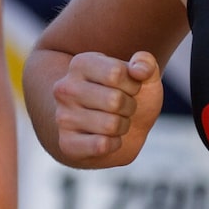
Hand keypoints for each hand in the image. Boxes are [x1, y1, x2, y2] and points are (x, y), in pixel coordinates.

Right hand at [53, 51, 159, 166]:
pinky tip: (106, 139)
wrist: (113, 133)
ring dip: (122, 126)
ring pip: (111, 125)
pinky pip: (102, 145)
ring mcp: (63, 116)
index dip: (133, 85)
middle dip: (129, 107)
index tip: (128, 88)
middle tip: (122, 108)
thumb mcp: (142, 77)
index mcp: (81, 64)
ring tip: (113, 122)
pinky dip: (114, 144)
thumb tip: (139, 71)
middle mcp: (66, 88)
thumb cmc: (128, 98)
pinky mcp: (66, 143)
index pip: (116, 73)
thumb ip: (145, 63)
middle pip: (114, 100)